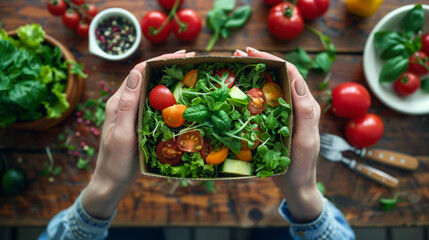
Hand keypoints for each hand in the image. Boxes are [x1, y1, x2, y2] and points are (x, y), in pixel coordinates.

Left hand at [82, 50, 195, 218]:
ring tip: (192, 73)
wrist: (112, 182)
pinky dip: (170, 95)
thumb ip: (127, 105)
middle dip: (169, 65)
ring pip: (153, 88)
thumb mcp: (122, 134)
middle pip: (148, 76)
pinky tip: (183, 97)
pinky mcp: (140, 121)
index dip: (161, 60)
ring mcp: (132, 112)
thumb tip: (135, 73)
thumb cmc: (116, 161)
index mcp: (119, 102)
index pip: (140, 72)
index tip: (183, 55)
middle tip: (193, 61)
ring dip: (171, 78)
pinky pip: (155, 103)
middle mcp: (125, 103)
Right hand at [235, 47, 321, 221]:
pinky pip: (265, 100)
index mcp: (307, 105)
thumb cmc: (301, 166)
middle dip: (259, 61)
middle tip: (236, 55)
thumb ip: (305, 112)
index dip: (271, 58)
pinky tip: (238, 90)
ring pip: (271, 85)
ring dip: (254, 73)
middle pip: (279, 74)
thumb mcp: (305, 140)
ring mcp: (287, 112)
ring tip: (235, 67)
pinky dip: (252, 90)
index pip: (290, 72)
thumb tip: (296, 82)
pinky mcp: (278, 121)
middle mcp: (298, 105)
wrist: (296, 186)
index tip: (249, 52)